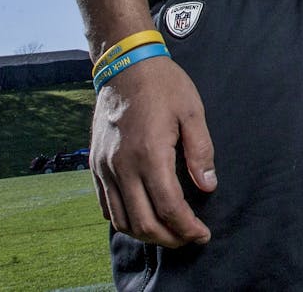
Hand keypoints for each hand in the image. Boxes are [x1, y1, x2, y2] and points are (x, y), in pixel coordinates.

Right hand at [90, 56, 217, 246]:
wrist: (125, 64)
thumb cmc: (163, 84)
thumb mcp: (193, 111)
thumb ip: (201, 152)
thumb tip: (207, 186)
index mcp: (150, 154)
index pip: (169, 208)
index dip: (188, 228)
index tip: (202, 234)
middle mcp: (123, 166)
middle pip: (144, 223)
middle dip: (170, 238)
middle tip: (189, 237)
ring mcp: (105, 167)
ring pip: (122, 220)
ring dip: (146, 234)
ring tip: (168, 232)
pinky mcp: (96, 164)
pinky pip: (106, 205)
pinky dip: (124, 220)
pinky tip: (142, 217)